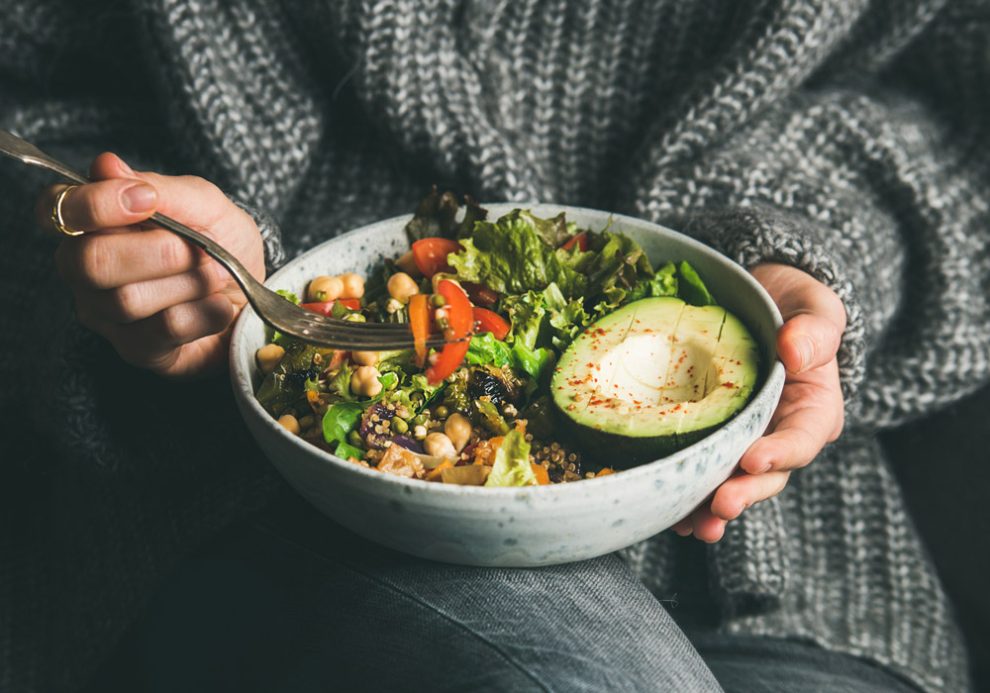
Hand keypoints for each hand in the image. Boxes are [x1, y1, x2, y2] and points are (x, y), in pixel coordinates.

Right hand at [39, 153, 264, 376]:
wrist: (257, 292)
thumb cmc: (222, 243)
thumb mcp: (204, 205)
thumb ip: (160, 188)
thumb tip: (106, 165)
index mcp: (92, 223)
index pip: (58, 209)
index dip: (96, 205)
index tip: (147, 200)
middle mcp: (85, 270)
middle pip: (91, 262)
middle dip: (158, 251)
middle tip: (200, 248)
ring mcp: (107, 315)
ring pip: (129, 300)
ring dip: (190, 282)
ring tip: (217, 276)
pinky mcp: (138, 350)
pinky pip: (164, 330)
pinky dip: (205, 313)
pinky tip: (219, 307)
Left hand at [673, 263, 845, 541]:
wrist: (759, 303)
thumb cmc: (793, 307)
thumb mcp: (814, 308)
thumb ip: (814, 330)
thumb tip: (795, 351)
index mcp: (813, 409)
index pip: (803, 438)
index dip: (780, 454)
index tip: (753, 461)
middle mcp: (780, 434)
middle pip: (766, 475)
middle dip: (743, 493)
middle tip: (720, 506)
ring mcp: (745, 441)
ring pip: (732, 483)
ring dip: (712, 509)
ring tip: (693, 526)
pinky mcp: (714, 440)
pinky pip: (702, 470)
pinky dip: (686, 492)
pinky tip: (666, 509)